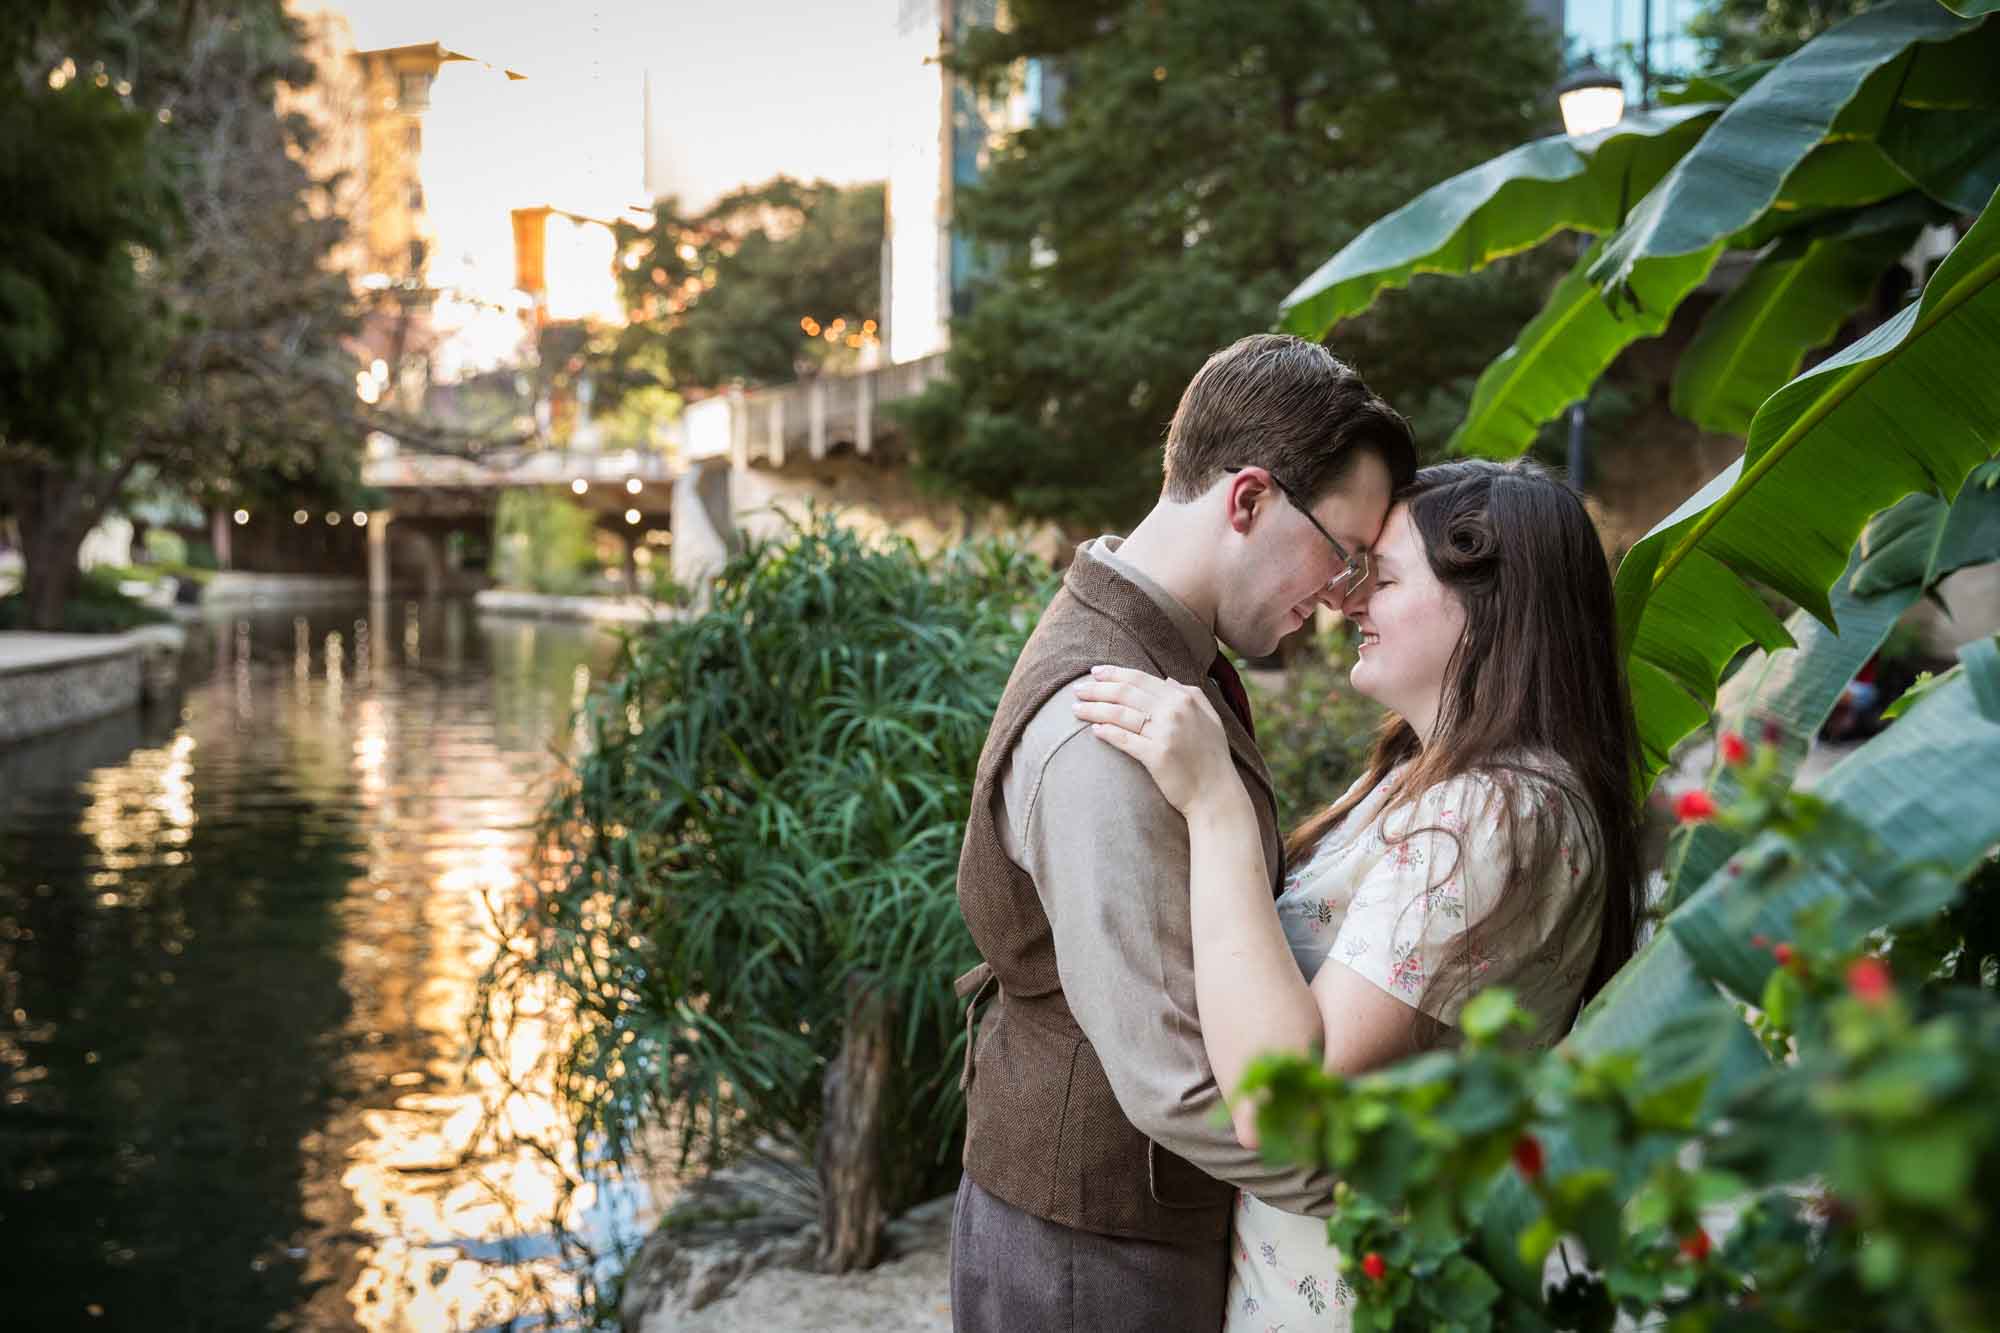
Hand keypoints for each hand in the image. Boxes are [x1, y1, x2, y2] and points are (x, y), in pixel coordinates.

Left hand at [1071, 664, 1242, 815]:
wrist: (1217, 794)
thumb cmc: (1212, 757)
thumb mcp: (1210, 718)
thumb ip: (1192, 693)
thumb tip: (1167, 679)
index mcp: (1185, 698)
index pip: (1140, 679)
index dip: (1114, 674)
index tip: (1094, 673)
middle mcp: (1174, 711)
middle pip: (1125, 693)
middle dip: (1097, 689)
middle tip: (1077, 689)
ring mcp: (1166, 733)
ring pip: (1120, 714)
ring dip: (1094, 709)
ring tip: (1076, 709)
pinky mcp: (1157, 756)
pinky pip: (1125, 739)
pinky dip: (1107, 733)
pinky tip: (1094, 730)